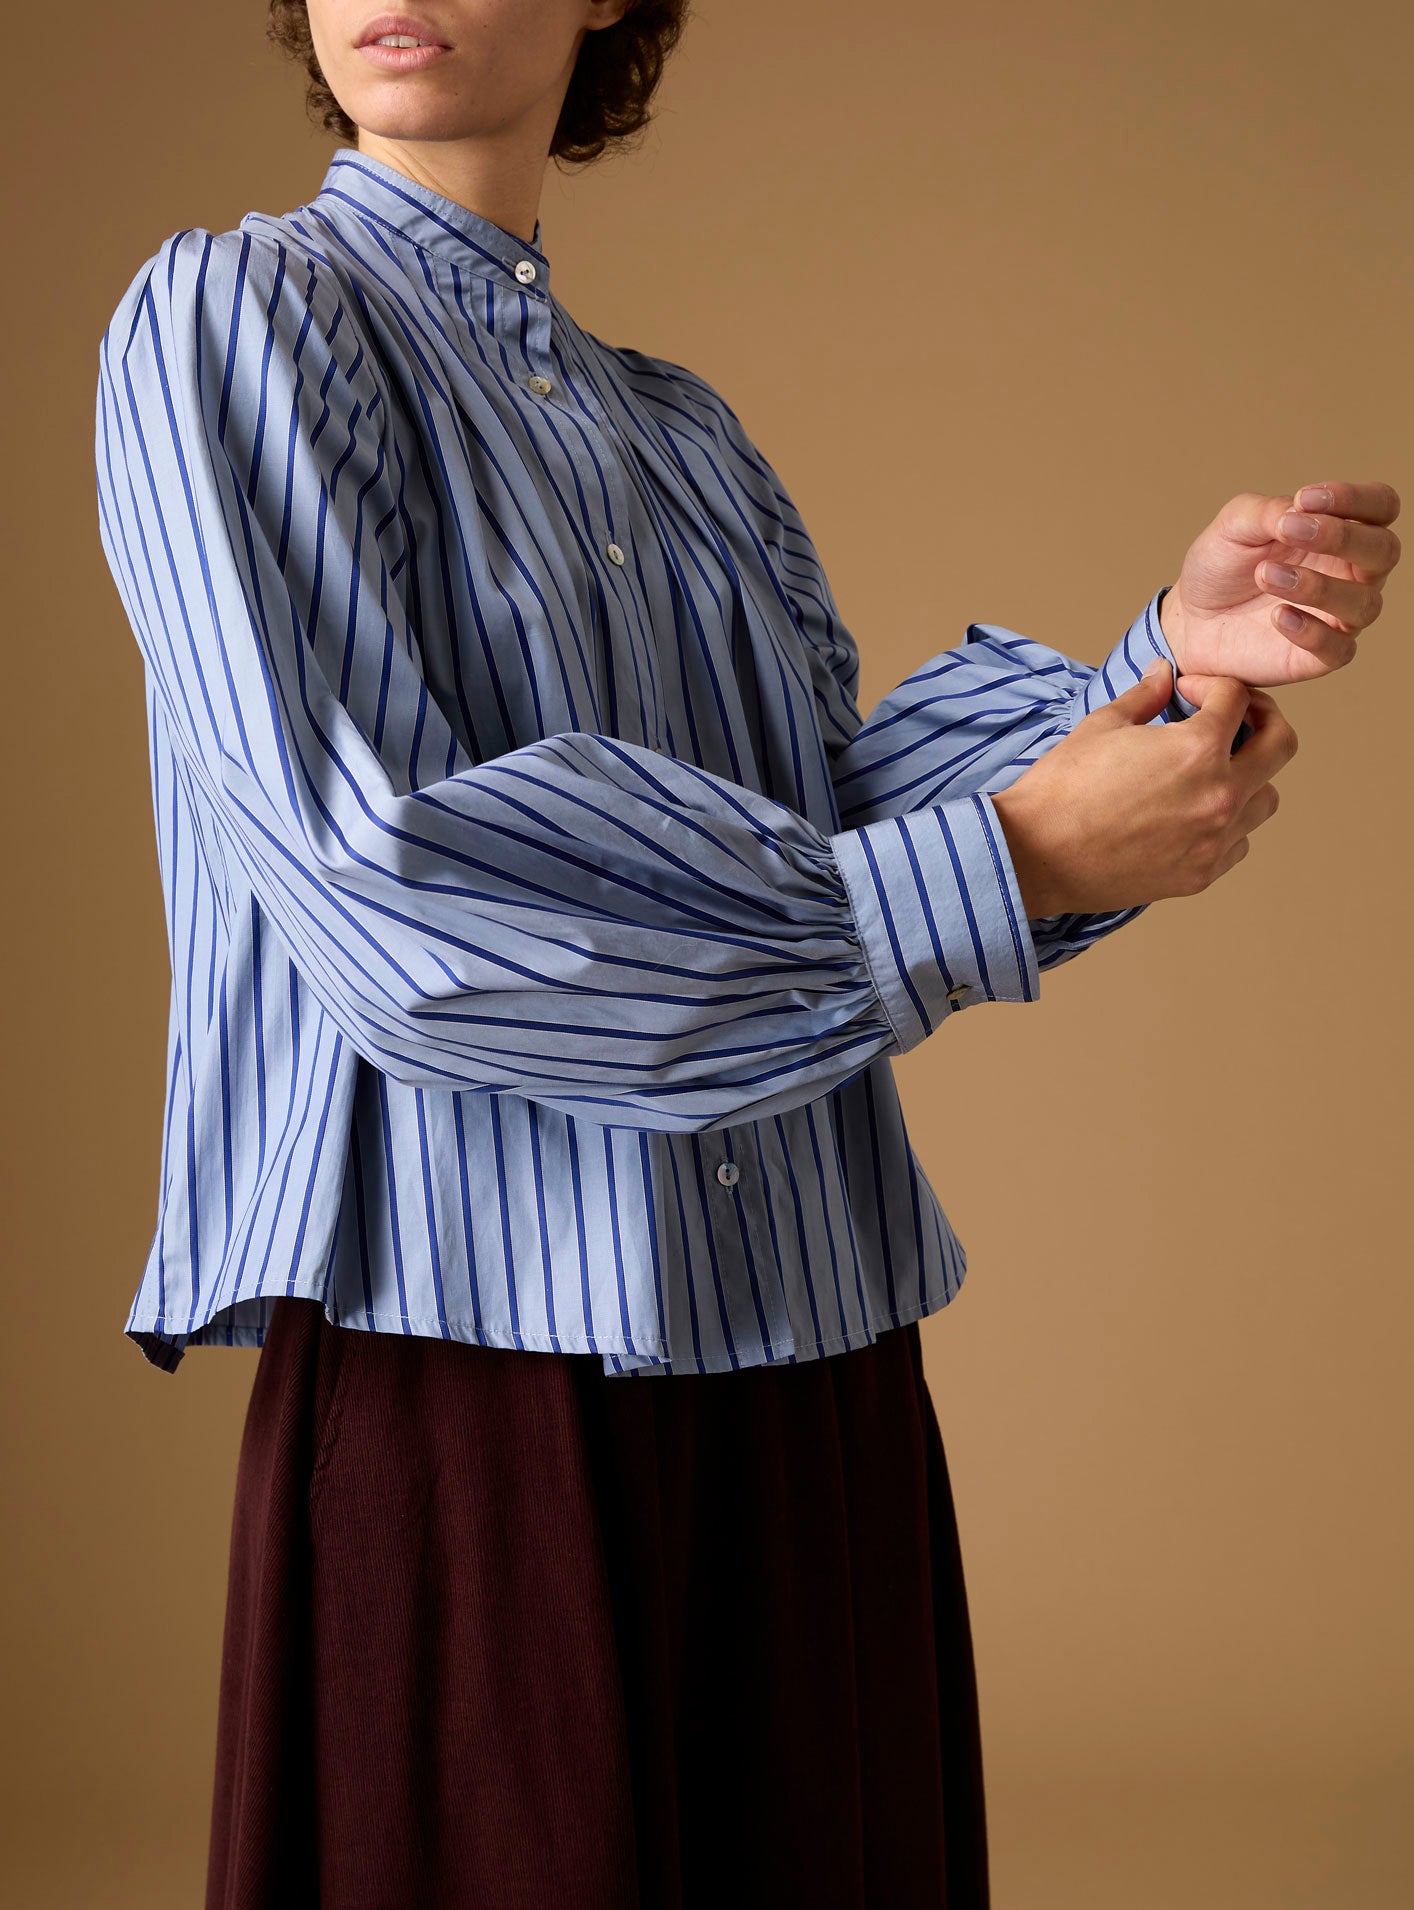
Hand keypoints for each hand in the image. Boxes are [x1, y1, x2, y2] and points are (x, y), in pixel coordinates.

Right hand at [989, 665, 1297, 916]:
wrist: (1034, 856)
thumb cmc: (1061, 791)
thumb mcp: (1101, 727)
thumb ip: (1144, 696)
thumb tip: (1163, 673)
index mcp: (1197, 750)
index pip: (1236, 698)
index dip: (1212, 683)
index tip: (1189, 690)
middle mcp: (1220, 795)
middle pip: (1282, 743)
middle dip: (1261, 718)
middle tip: (1234, 716)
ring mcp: (1215, 840)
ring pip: (1267, 797)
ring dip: (1249, 775)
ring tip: (1213, 770)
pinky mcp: (1201, 875)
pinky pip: (1241, 842)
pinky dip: (1229, 823)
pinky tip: (1195, 813)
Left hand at [1159, 480, 1400, 685]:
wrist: (1189, 619)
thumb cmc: (1222, 566)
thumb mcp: (1235, 526)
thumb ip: (1270, 511)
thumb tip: (1301, 510)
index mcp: (1341, 532)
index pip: (1381, 507)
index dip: (1356, 498)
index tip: (1305, 498)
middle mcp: (1351, 574)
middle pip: (1385, 551)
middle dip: (1342, 537)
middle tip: (1290, 531)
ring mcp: (1338, 617)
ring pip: (1364, 604)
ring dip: (1319, 587)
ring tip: (1265, 575)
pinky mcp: (1318, 657)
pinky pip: (1338, 649)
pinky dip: (1311, 632)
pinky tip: (1277, 616)